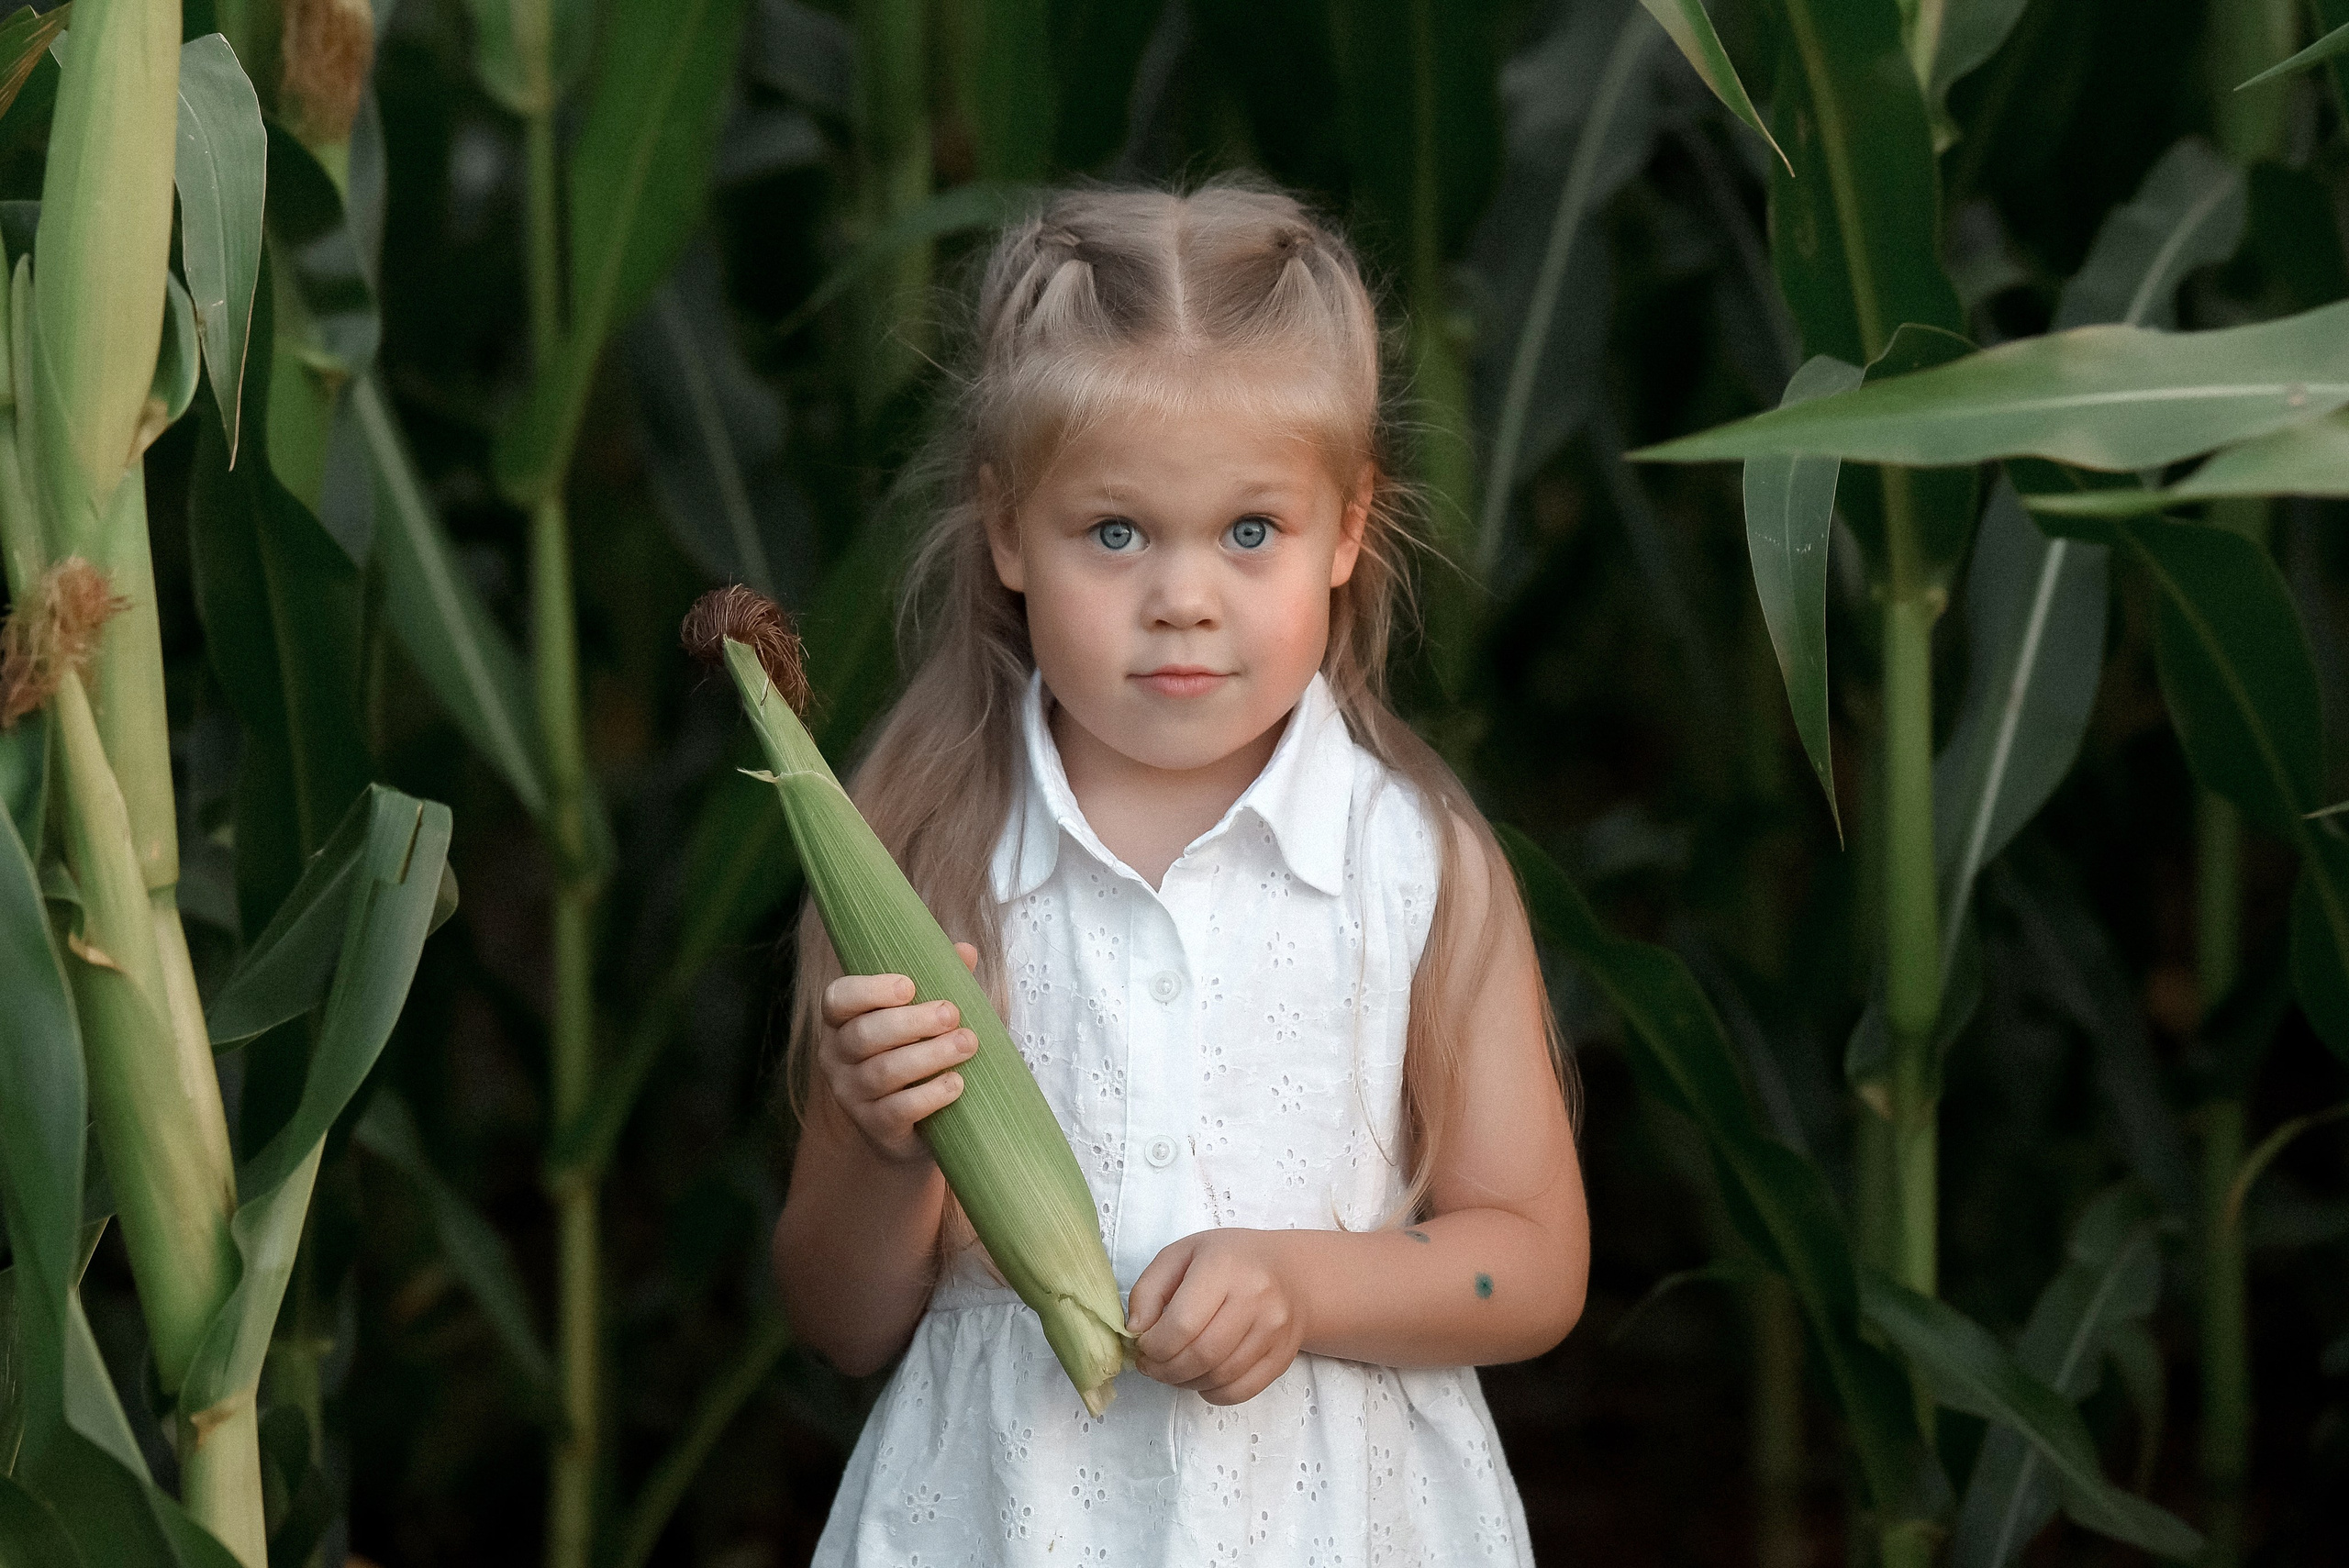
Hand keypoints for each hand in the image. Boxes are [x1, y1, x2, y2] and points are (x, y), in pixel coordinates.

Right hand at [816, 942, 979, 1164]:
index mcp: (841, 1022)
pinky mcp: (874, 1128)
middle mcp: (836, 1057)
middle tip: (952, 1013)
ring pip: (883, 1072)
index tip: (909, 986)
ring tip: (967, 1044)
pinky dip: (929, 1095)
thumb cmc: (915, 1056)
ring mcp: (851, 1095)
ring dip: (929, 1056)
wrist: (910, 1127)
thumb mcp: (924, 1018)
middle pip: (864, 1035)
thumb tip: (964, 950)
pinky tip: (956, 1084)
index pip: (838, 999)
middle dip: (912, 1022)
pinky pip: (897, 1110)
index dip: (869, 991)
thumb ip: (939, 981)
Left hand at [1125, 1230, 1308, 1404]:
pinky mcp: (1282, 1356)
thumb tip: (1135, 1330)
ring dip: (1185, 1383)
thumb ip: (1148, 1289)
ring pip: (1219, 1377)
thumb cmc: (1228, 1260)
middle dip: (1165, 1370)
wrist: (1290, 1273)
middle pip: (1201, 1355)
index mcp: (1224, 1267)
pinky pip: (1240, 1391)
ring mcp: (1274, 1331)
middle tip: (1152, 1366)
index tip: (1143, 1345)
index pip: (1182, 1324)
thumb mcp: (1180, 1256)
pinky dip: (1212, 1393)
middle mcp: (1256, 1298)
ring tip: (1173, 1370)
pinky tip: (1201, 1377)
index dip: (1153, 1345)